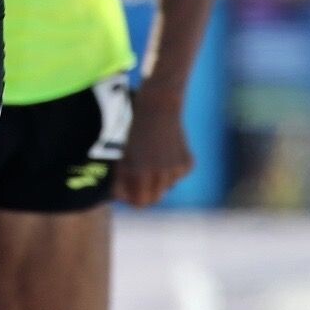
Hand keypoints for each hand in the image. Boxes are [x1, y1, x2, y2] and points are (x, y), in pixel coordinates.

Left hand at [115, 92, 193, 207]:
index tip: (125, 192)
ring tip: (151, 157)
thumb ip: (123, 178)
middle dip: (143, 192)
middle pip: (153, 199)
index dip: (131, 199)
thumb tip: (122, 197)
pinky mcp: (187, 164)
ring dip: (157, 179)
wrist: (159, 106)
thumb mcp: (124, 154)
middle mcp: (160, 175)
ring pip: (165, 187)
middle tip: (136, 180)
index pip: (139, 203)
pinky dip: (170, 169)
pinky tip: (165, 151)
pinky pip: (176, 176)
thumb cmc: (135, 129)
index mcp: (140, 173)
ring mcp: (176, 170)